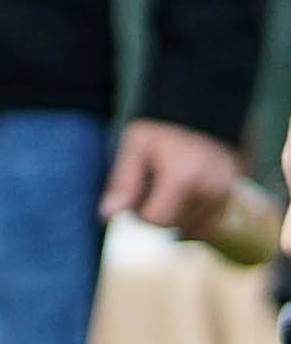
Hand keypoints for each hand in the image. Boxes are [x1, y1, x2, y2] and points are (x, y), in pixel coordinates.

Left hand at [105, 117, 248, 238]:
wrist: (204, 116)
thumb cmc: (163, 132)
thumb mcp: (136, 147)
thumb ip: (123, 183)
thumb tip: (109, 215)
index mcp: (185, 178)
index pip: (155, 221)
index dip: (140, 211)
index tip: (140, 189)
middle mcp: (211, 190)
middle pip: (173, 226)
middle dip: (159, 211)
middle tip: (157, 183)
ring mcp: (227, 195)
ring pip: (191, 228)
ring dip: (177, 215)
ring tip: (174, 186)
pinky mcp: (234, 198)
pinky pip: (207, 224)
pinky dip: (194, 217)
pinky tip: (187, 196)